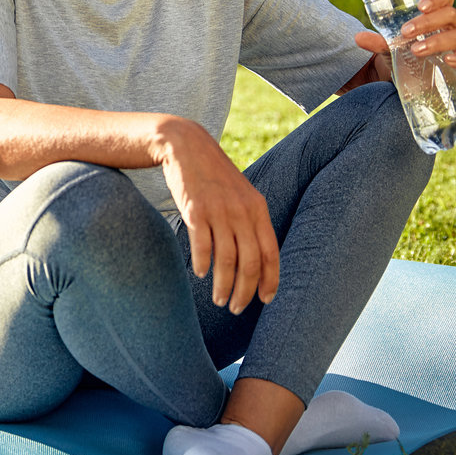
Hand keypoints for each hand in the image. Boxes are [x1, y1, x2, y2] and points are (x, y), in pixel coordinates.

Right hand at [152, 117, 278, 314]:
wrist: (185, 146)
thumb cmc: (213, 176)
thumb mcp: (240, 194)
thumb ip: (249, 221)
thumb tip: (255, 258)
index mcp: (258, 209)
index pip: (270, 253)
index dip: (270, 280)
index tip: (265, 300)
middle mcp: (242, 211)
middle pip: (249, 262)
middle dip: (244, 291)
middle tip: (235, 308)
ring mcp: (218, 210)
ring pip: (226, 260)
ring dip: (223, 285)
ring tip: (219, 300)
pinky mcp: (195, 210)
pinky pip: (202, 246)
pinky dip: (203, 264)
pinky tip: (201, 274)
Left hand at [351, 0, 455, 79]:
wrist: (405, 81)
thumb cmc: (400, 54)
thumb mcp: (386, 47)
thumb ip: (375, 41)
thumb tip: (358, 38)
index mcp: (436, 16)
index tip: (420, 5)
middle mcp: (450, 28)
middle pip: (450, 15)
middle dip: (428, 22)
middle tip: (406, 31)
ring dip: (437, 41)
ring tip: (416, 50)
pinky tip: (448, 60)